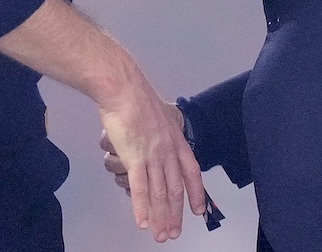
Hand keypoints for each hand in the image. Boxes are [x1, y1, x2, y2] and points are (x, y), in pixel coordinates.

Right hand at [95, 86, 204, 242]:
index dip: (196, 193)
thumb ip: (162, 126)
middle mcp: (168, 150)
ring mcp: (153, 155)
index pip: (192, 172)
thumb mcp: (159, 111)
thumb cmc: (135, 96)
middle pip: (175, 189)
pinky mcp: (134, 157)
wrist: (123, 87)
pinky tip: (142, 222)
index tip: (198, 210)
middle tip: (175, 233)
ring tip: (161, 235)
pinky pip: (140, 188)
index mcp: (176, 140)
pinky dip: (141, 208)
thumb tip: (162, 127)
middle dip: (176, 214)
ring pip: (159, 193)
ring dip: (161, 217)